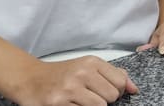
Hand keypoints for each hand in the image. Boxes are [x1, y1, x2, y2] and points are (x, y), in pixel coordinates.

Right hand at [9, 56, 137, 105]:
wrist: (29, 79)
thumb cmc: (62, 74)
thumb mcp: (88, 67)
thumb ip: (113, 75)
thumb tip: (134, 89)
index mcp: (91, 62)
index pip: (120, 82)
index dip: (115, 91)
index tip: (104, 91)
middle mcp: (81, 73)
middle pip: (111, 96)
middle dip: (104, 101)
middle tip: (89, 97)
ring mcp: (69, 89)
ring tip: (80, 102)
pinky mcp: (58, 104)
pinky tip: (71, 105)